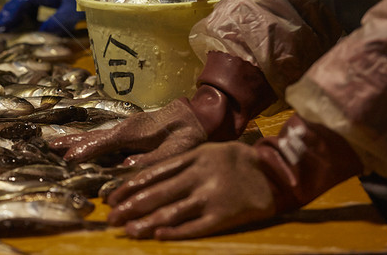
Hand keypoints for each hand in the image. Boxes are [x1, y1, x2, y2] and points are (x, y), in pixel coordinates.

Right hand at [0, 0, 87, 34]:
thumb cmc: (93, 3)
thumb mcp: (76, 12)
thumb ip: (59, 20)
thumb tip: (41, 31)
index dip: (14, 10)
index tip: (3, 25)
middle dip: (13, 10)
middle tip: (2, 26)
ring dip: (20, 11)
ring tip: (12, 27)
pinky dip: (30, 10)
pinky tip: (28, 22)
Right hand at [50, 98, 207, 166]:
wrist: (195, 116)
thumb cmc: (187, 135)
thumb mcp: (173, 152)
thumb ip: (150, 160)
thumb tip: (126, 168)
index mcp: (133, 132)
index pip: (103, 142)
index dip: (85, 150)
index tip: (68, 157)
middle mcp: (123, 127)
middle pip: (91, 136)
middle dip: (70, 142)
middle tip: (48, 147)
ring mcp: (123, 127)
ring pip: (93, 135)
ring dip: (73, 139)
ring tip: (53, 143)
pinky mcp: (126, 130)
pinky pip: (100, 136)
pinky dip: (84, 139)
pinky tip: (75, 143)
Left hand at [104, 115, 363, 239]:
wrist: (274, 170)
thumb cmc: (235, 160)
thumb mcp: (205, 151)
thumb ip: (178, 162)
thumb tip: (144, 175)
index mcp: (192, 157)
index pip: (153, 173)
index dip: (130, 187)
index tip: (112, 197)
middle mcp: (198, 175)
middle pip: (157, 193)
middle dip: (131, 206)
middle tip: (111, 217)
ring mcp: (211, 196)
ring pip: (172, 211)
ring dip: (147, 222)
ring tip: (129, 229)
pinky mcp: (225, 215)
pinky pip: (196, 226)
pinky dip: (176, 231)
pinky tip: (158, 235)